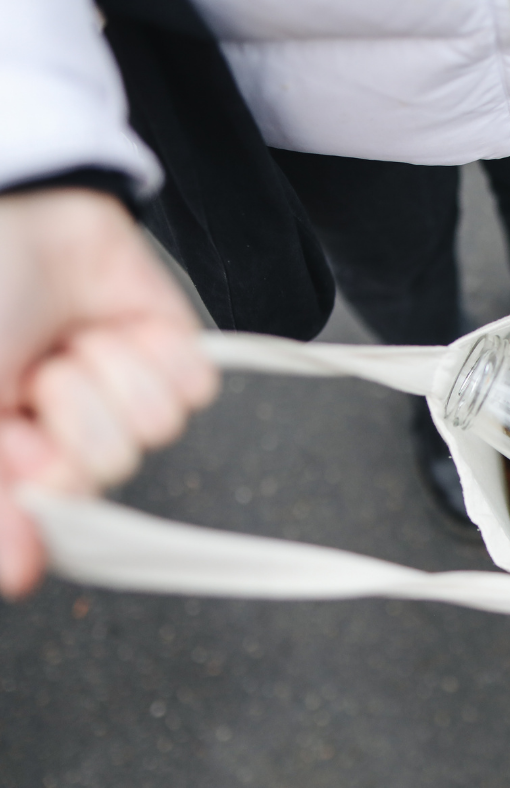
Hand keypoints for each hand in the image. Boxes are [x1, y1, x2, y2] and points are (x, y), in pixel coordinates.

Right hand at [0, 189, 218, 597]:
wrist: (11, 201)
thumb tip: (20, 574)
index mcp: (13, 448)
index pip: (55, 517)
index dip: (40, 490)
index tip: (17, 449)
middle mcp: (68, 425)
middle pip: (105, 474)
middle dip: (67, 419)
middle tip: (33, 375)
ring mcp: (121, 388)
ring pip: (151, 431)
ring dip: (100, 377)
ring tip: (65, 343)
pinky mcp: (171, 351)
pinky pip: (192, 388)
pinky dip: (153, 354)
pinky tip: (111, 327)